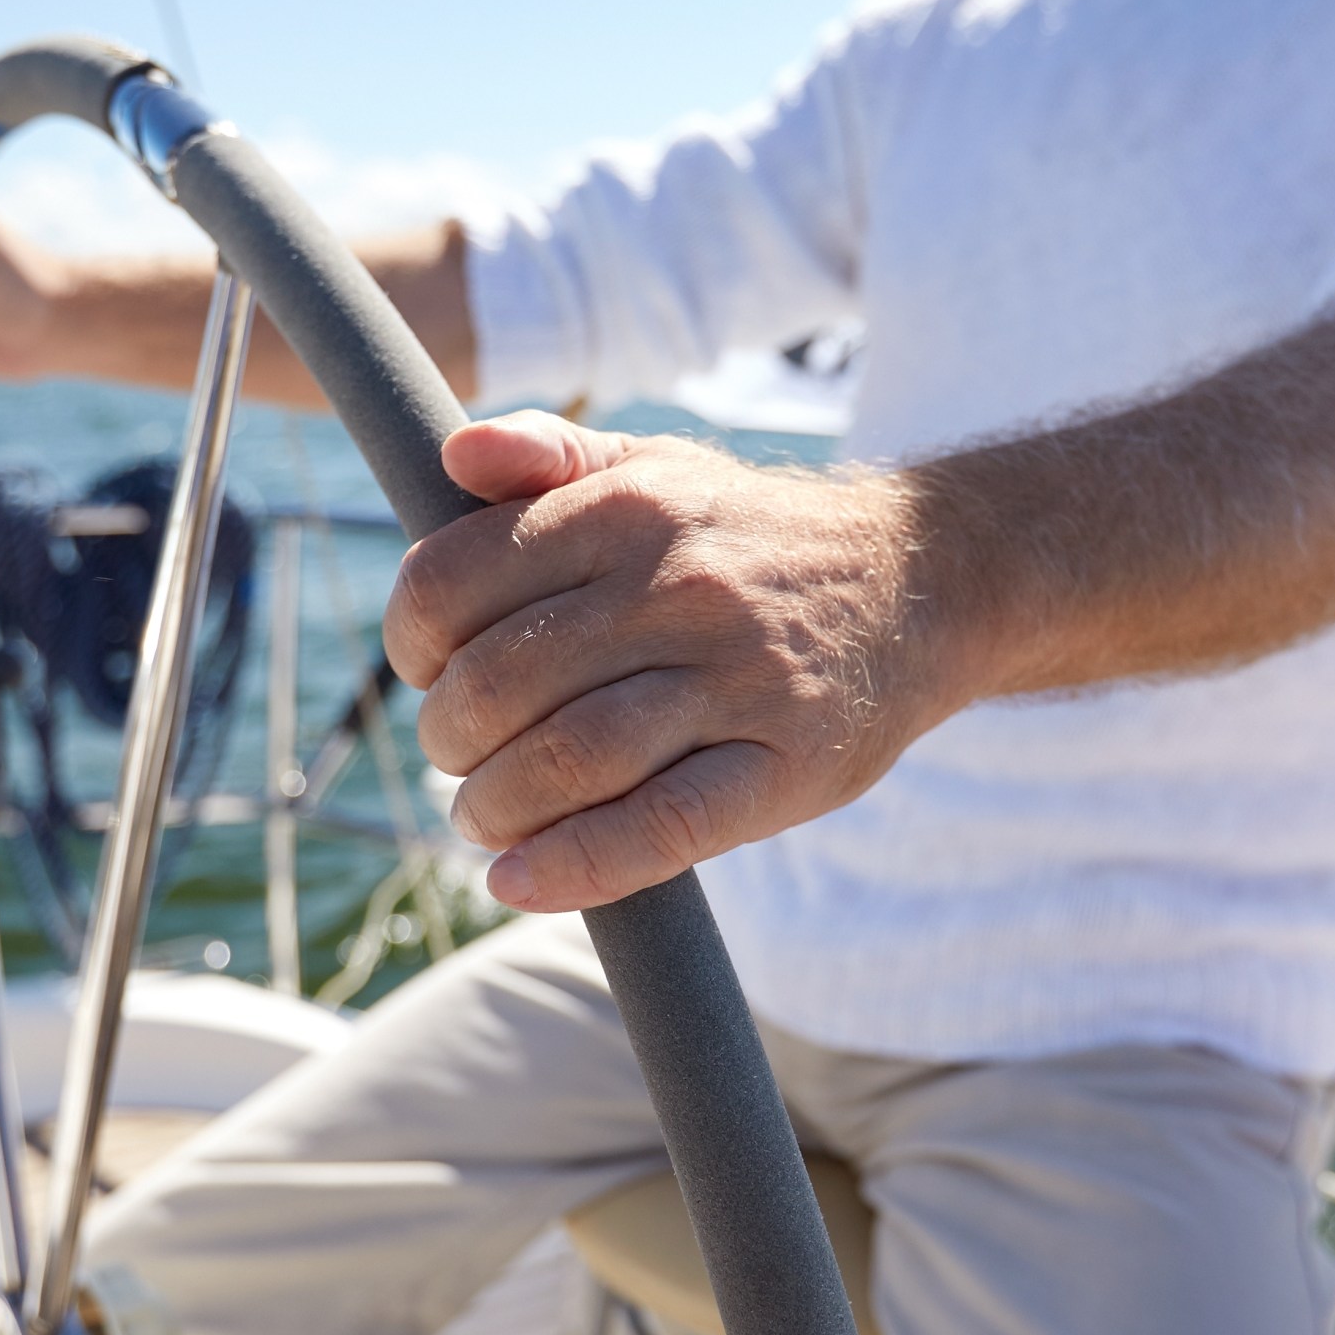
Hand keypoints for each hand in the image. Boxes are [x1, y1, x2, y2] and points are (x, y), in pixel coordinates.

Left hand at [387, 413, 972, 911]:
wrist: (922, 582)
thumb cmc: (753, 539)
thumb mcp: (659, 466)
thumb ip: (549, 454)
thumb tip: (451, 457)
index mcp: (628, 509)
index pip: (455, 582)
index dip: (411, 643)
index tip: (427, 673)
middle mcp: (679, 587)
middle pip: (499, 685)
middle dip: (449, 738)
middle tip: (460, 758)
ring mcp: (737, 681)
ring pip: (566, 760)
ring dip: (495, 808)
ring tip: (487, 819)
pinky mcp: (784, 768)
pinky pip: (659, 829)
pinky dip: (571, 867)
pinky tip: (517, 881)